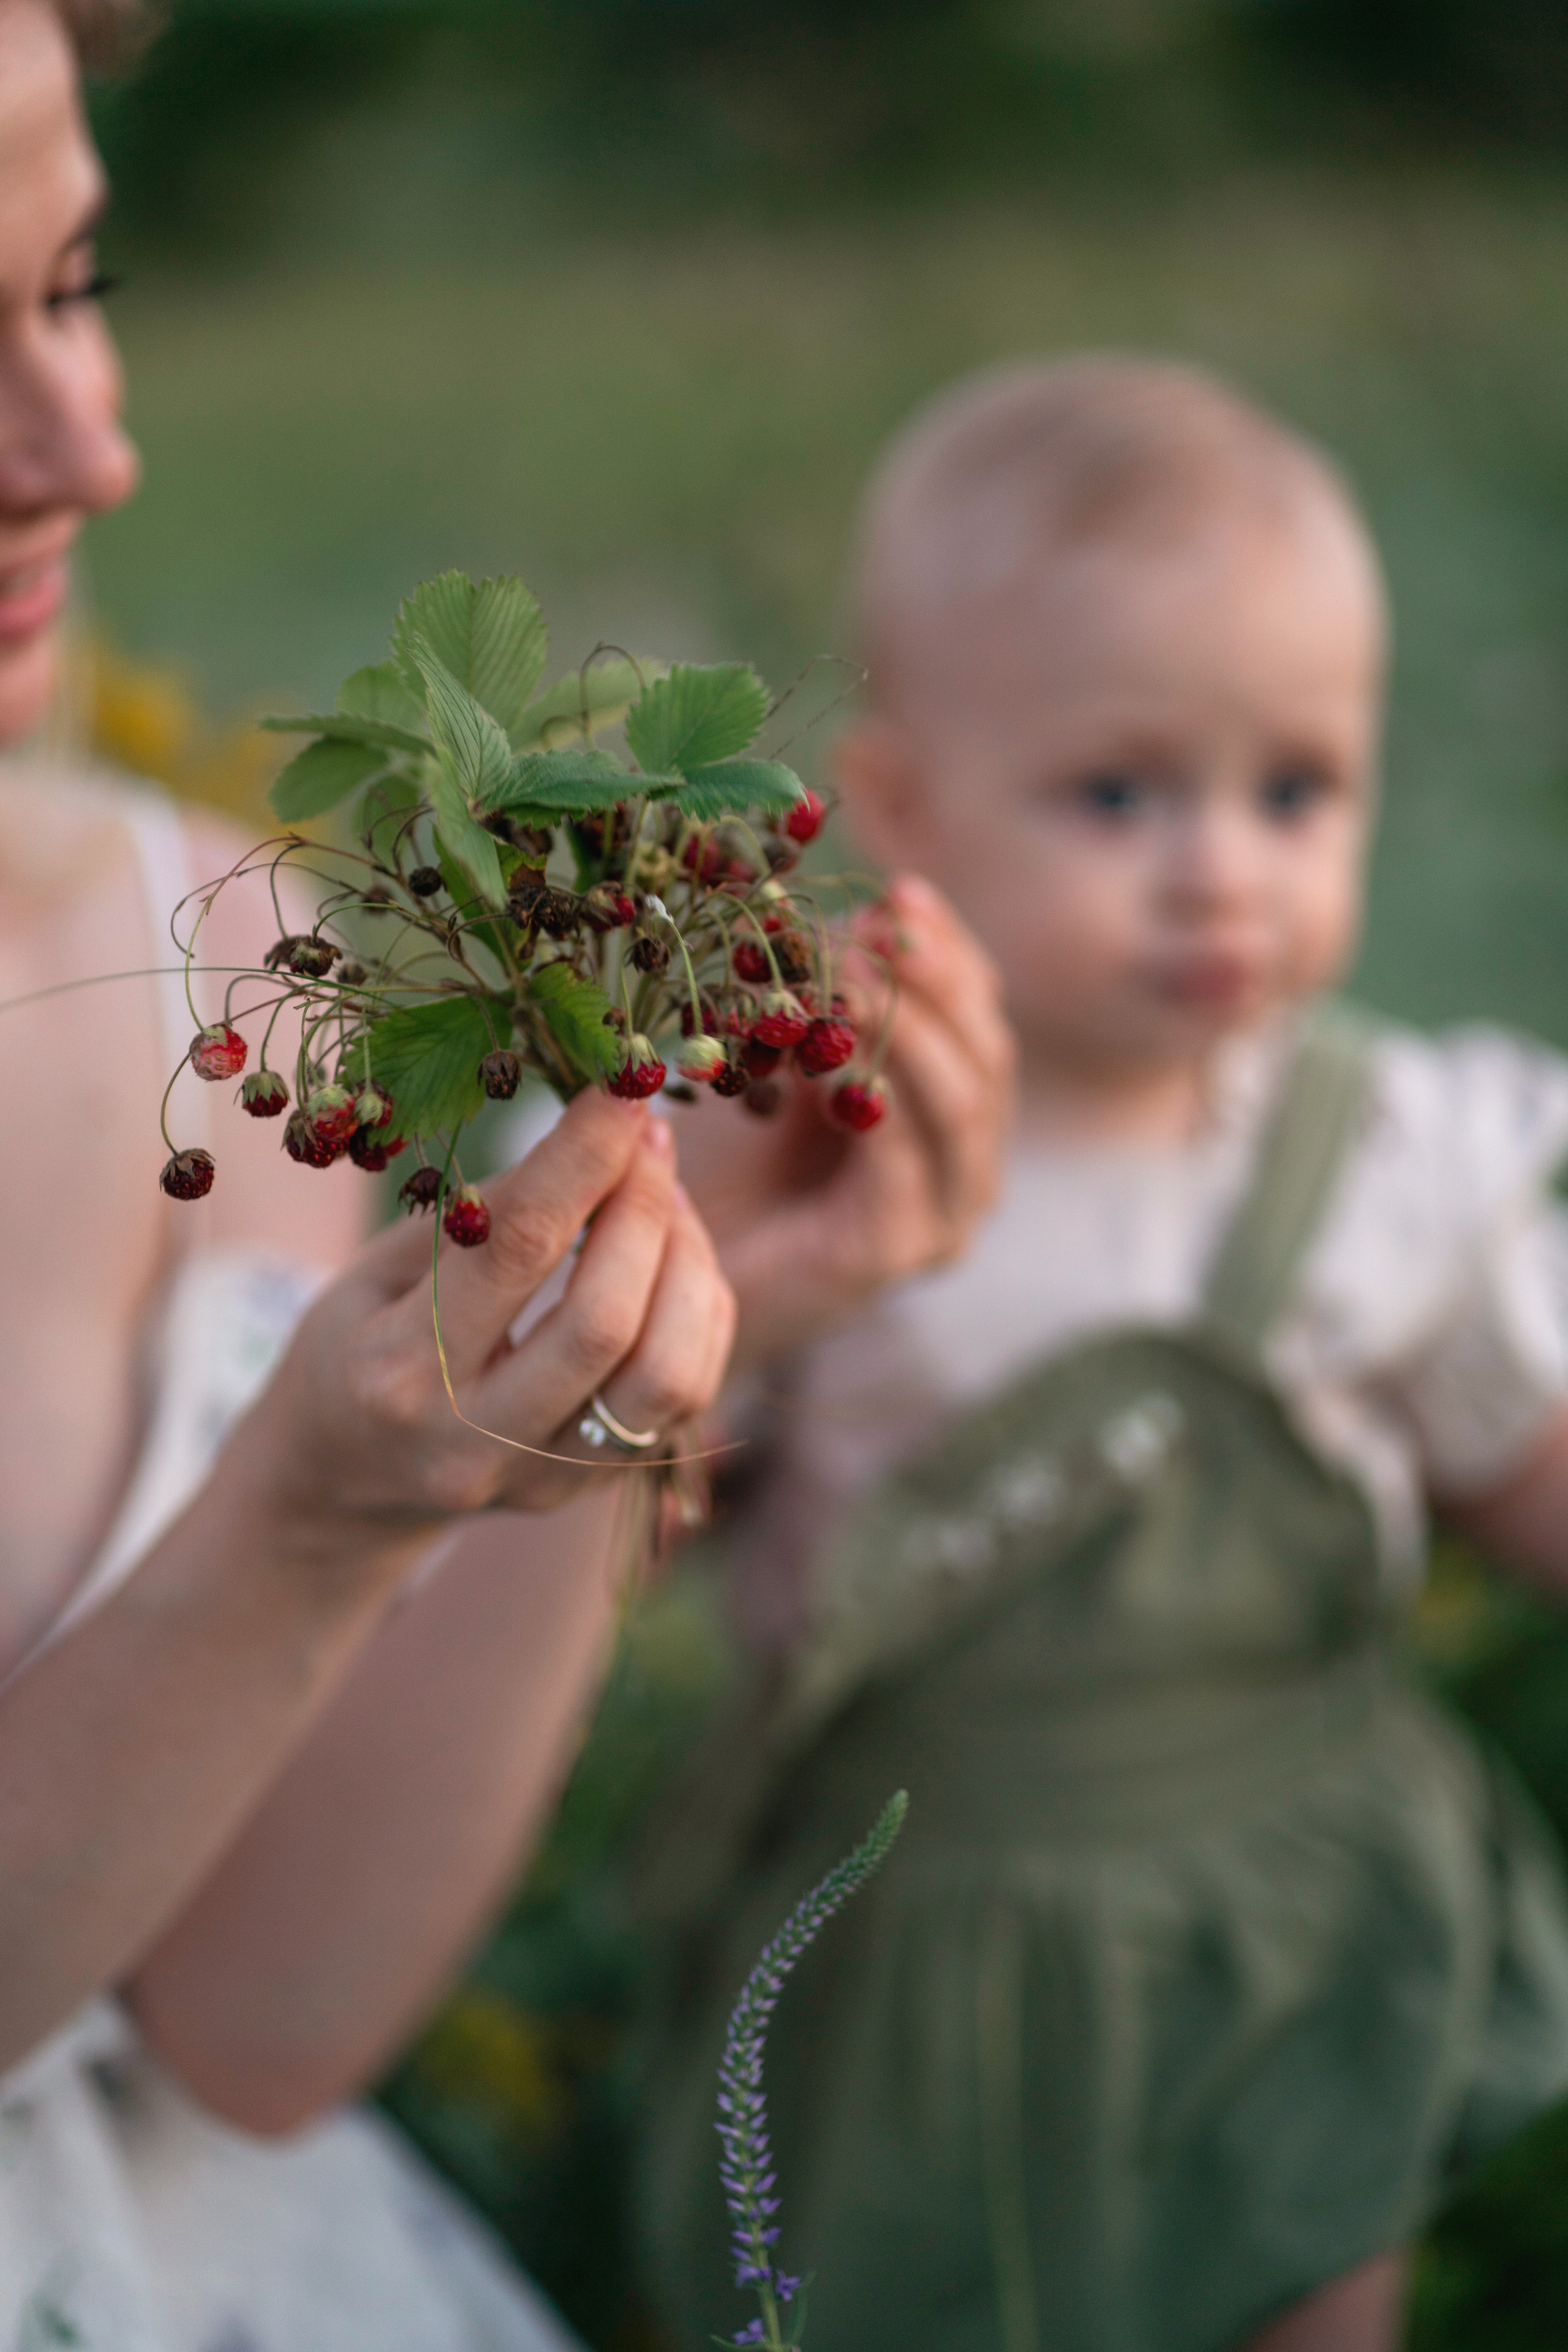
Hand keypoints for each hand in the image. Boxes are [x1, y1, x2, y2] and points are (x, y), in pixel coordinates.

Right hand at [236, 1093, 736, 1564]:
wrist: (341, 1484)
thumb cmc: (351, 1348)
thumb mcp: (375, 1271)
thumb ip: (478, 1217)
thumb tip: (589, 1139)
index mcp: (396, 1370)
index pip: (516, 1249)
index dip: (583, 1156)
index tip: (625, 1085)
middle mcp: (471, 1440)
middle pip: (604, 1320)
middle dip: (644, 1207)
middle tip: (649, 1135)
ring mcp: (539, 1480)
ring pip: (667, 1376)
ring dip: (688, 1266)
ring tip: (665, 1200)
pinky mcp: (589, 1490)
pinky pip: (683, 1399)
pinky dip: (697, 1314)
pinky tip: (672, 1262)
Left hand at [678, 873, 1014, 1371]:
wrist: (661, 1284)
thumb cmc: (714, 1171)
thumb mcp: (781, 1067)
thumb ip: (824, 1009)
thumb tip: (849, 917)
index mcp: (948, 1122)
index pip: (978, 1020)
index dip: (950, 953)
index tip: (901, 892)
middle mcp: (964, 1172)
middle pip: (987, 1055)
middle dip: (940, 978)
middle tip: (884, 922)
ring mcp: (941, 1217)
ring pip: (963, 1103)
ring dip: (911, 1025)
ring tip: (851, 969)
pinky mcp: (894, 1251)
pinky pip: (905, 1155)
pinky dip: (875, 1091)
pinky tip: (827, 1045)